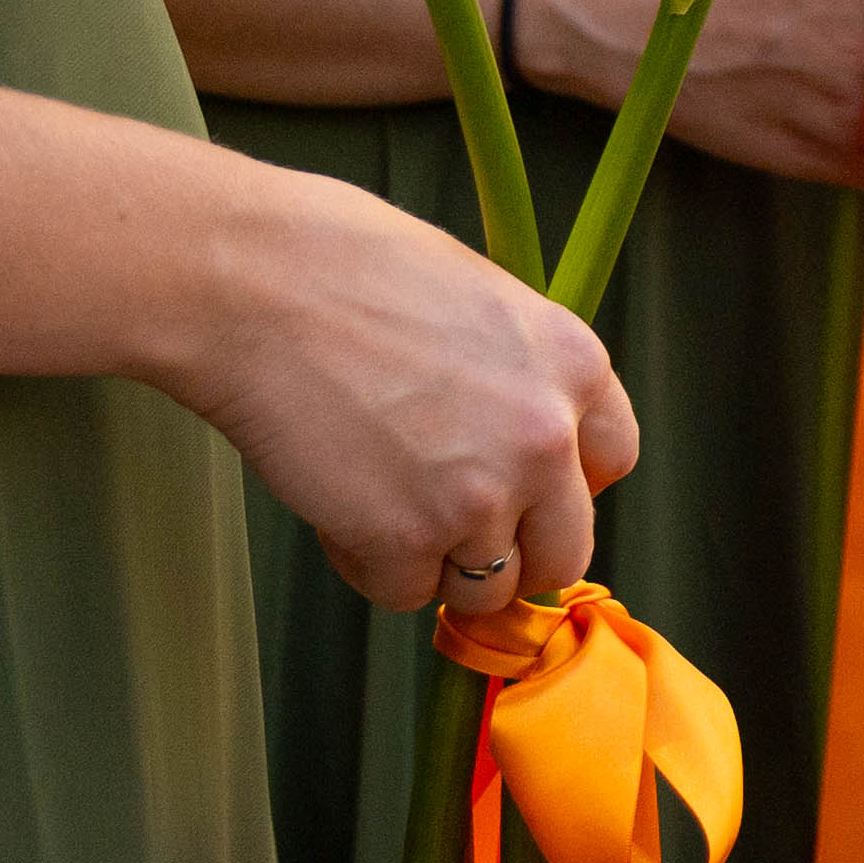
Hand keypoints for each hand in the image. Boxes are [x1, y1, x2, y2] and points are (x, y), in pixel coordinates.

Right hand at [178, 172, 639, 614]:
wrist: (251, 284)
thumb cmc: (340, 269)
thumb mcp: (477, 299)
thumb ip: (517, 377)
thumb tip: (518, 441)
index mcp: (576, 364)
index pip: (612, 462)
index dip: (560, 485)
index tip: (520, 487)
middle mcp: (546, 437)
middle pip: (563, 552)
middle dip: (508, 549)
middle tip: (445, 518)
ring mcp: (482, 496)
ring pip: (485, 588)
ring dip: (433, 560)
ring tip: (375, 491)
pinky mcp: (408, 539)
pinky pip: (403, 593)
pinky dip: (366, 564)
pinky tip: (336, 500)